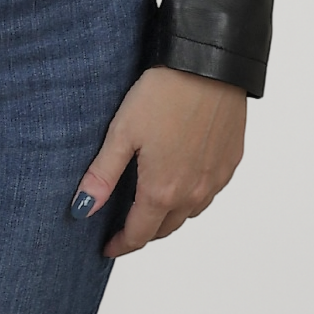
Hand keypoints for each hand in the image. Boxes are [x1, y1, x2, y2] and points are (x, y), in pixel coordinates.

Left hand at [72, 65, 245, 257]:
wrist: (209, 67)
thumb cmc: (163, 94)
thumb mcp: (122, 131)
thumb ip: (103, 174)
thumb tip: (82, 209)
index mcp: (162, 191)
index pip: (139, 234)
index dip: (121, 244)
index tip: (108, 247)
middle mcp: (193, 194)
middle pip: (165, 228)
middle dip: (144, 231)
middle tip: (126, 226)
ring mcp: (215, 179)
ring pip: (190, 212)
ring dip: (170, 214)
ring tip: (152, 203)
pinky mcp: (231, 162)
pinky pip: (210, 191)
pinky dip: (193, 194)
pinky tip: (182, 177)